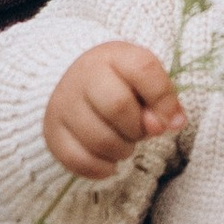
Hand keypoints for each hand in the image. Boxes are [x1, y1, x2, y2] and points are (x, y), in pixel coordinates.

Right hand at [42, 42, 185, 179]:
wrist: (76, 86)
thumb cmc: (121, 87)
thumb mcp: (145, 84)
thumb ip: (162, 101)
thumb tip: (169, 124)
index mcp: (113, 56)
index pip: (144, 69)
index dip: (164, 99)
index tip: (171, 119)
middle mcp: (83, 75)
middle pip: (118, 107)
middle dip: (137, 129)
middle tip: (137, 131)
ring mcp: (64, 104)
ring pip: (99, 140)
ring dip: (122, 151)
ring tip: (122, 143)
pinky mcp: (52, 133)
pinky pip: (80, 161)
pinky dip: (102, 168)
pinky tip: (108, 161)